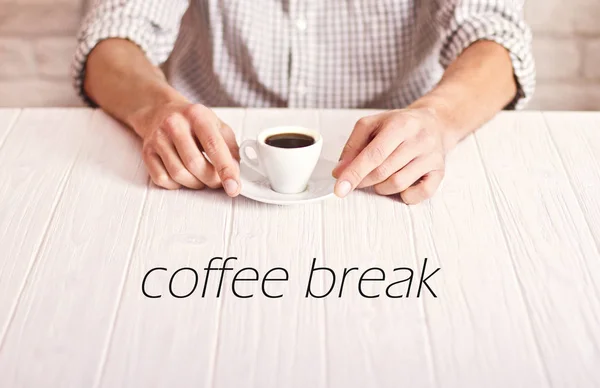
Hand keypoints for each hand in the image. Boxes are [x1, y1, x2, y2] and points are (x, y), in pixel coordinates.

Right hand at [131, 102, 240, 195]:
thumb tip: (236, 172)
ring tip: (201, 177)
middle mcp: (175, 124)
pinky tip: (183, 176)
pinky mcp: (147, 152)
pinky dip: (176, 184)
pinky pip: (162, 179)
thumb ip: (231, 148)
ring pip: (178, 174)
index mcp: (197, 115)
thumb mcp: (218, 126)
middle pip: (194, 164)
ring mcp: (158, 138)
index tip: (233, 187)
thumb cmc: (193, 121)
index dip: (226, 170)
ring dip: (195, 183)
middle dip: (210, 179)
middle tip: (217, 181)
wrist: (160, 110)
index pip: (214, 146)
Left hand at [332, 107, 451, 203]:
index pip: (374, 154)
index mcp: (400, 125)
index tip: (339, 189)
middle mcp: (419, 140)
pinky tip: (400, 186)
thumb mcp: (372, 125)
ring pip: (399, 184)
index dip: (354, 173)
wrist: (435, 122)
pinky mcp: (440, 172)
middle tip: (357, 181)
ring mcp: (432, 157)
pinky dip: (405, 195)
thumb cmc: (399, 125)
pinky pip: (420, 194)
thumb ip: (353, 146)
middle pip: (384, 171)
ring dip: (381, 187)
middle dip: (364, 181)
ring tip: (379, 178)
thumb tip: (339, 171)